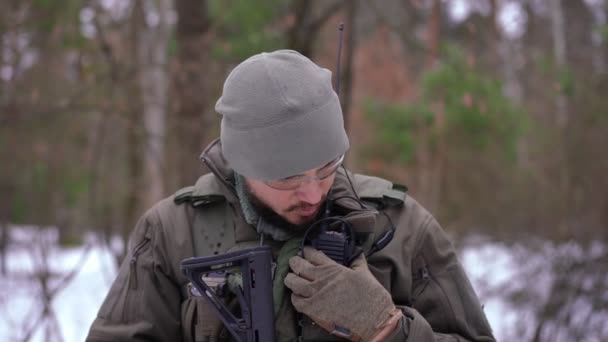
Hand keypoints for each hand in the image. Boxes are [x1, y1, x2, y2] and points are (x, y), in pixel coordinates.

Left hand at [285, 247, 400, 340]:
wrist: (372, 318)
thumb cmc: (371, 296)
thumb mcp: (364, 272)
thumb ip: (357, 261)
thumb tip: (356, 253)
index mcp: (333, 268)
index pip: (313, 254)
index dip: (307, 251)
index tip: (306, 251)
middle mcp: (321, 279)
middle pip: (298, 265)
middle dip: (294, 261)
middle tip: (295, 262)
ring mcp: (315, 294)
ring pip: (293, 282)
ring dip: (290, 278)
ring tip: (291, 278)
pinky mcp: (313, 310)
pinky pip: (296, 301)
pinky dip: (294, 297)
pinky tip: (297, 295)